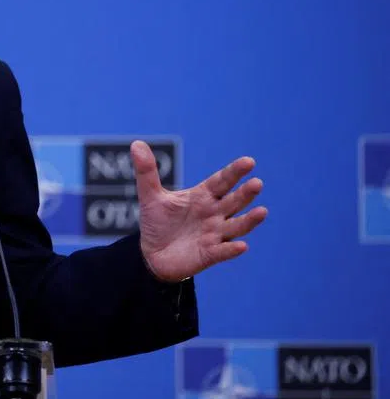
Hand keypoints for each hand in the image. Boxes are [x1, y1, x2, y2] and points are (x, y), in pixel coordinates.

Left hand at [132, 140, 267, 281]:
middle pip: (233, 202)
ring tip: (262, 211)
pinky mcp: (209, 254)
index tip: (248, 162)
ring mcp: (214, 234)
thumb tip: (136, 144)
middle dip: (245, 193)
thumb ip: (146, 171)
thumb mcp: (150, 196)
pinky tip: (241, 246)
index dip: (234, 172)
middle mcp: (213, 214)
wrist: (152, 253)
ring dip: (248, 220)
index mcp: (202, 197)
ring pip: (236, 226)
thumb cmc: (158, 222)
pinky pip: (223, 252)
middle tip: (256, 183)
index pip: (221, 182)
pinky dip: (231, 249)